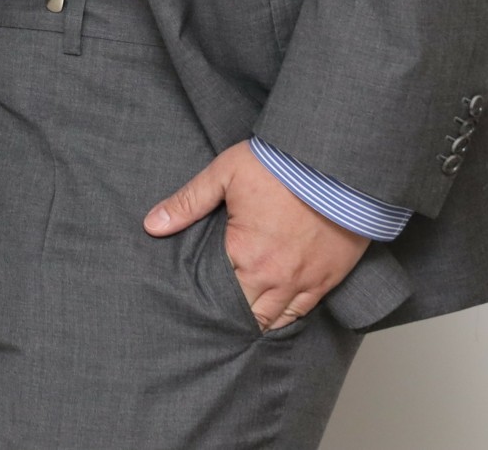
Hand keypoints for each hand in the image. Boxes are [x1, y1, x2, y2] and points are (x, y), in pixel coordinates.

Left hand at [145, 141, 367, 329]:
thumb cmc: (279, 166)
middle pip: (246, 314)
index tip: (194, 305)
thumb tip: (152, 225)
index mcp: (245, 254)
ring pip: (276, 320)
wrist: (336, 165)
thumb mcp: (224, 175)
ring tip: (240, 322)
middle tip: (213, 318)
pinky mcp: (328, 279)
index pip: (217, 294)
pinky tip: (275, 317)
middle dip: (229, 317)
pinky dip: (287, 317)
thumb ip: (187, 203)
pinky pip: (305, 312)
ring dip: (257, 321)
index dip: (205, 301)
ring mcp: (304, 281)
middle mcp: (275, 276)